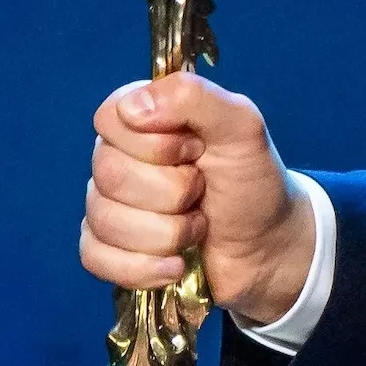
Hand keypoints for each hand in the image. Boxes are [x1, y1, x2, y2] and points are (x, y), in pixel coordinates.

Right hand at [82, 71, 317, 323]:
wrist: (268, 247)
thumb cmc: (253, 181)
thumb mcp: (242, 127)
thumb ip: (195, 97)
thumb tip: (133, 107)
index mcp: (142, 119)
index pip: (110, 118)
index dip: (154, 143)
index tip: (196, 151)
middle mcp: (118, 158)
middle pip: (108, 175)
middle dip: (171, 194)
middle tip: (202, 193)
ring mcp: (110, 205)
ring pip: (104, 220)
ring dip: (166, 234)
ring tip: (197, 228)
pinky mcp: (111, 249)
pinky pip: (96, 258)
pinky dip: (141, 268)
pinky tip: (175, 266)